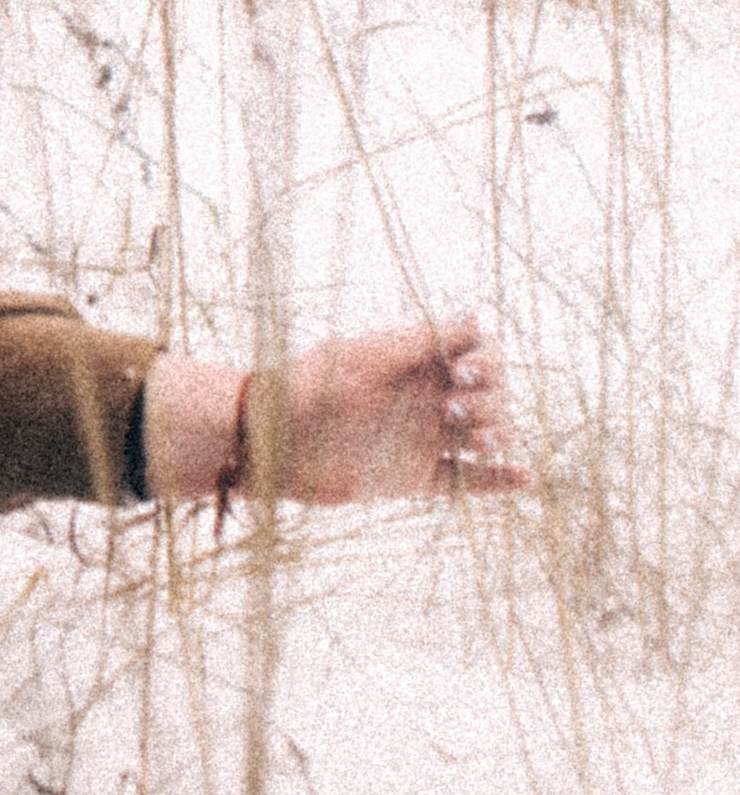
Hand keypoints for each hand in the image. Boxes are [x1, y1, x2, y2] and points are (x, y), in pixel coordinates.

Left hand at [142, 317, 529, 504]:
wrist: (269, 441)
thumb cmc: (308, 387)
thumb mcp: (365, 358)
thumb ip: (421, 340)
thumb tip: (476, 313)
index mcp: (417, 362)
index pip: (478, 351)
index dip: (487, 358)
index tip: (467, 371)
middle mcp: (427, 398)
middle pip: (492, 393)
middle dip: (490, 398)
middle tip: (452, 409)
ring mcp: (424, 439)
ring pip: (486, 435)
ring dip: (498, 433)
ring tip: (482, 442)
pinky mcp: (415, 478)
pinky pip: (467, 480)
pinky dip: (499, 480)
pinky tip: (525, 476)